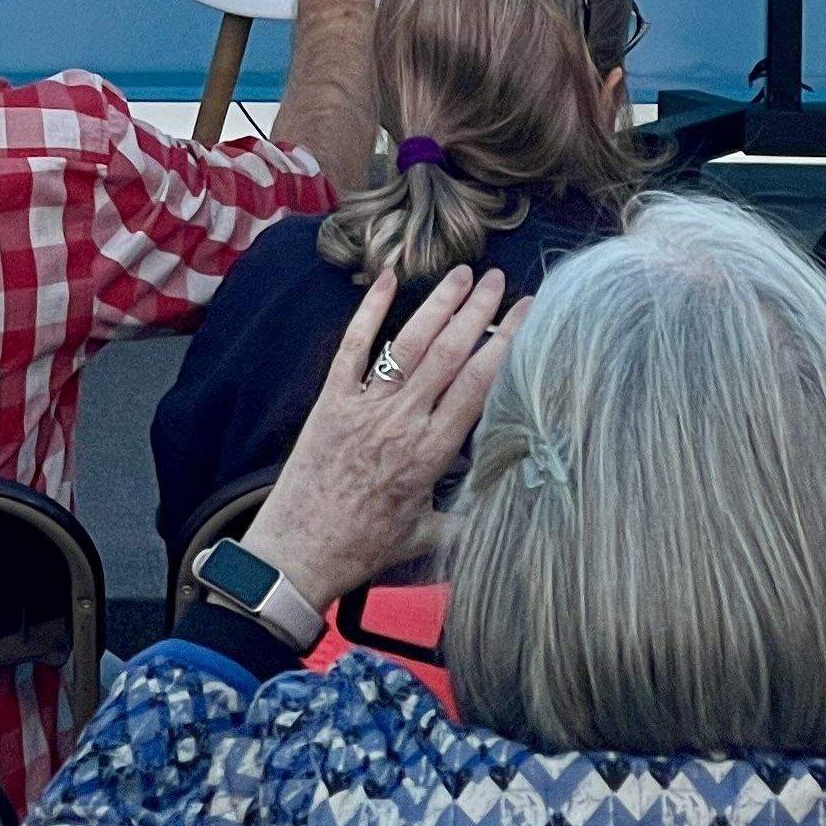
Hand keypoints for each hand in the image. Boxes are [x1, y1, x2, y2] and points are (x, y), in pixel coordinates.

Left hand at [238, 266, 513, 610]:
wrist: (298, 553)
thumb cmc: (363, 549)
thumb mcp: (426, 536)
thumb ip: (467, 515)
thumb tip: (510, 496)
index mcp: (431, 453)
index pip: (479, 384)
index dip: (507, 342)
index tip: (527, 314)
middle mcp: (401, 421)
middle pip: (449, 353)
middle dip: (478, 311)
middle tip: (500, 279)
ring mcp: (365, 406)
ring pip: (410, 343)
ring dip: (438, 304)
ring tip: (462, 272)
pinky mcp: (331, 400)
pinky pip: (354, 347)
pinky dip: (370, 311)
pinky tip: (388, 280)